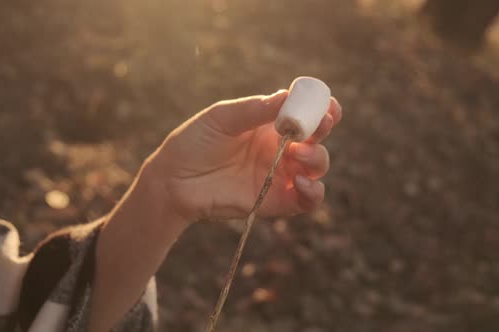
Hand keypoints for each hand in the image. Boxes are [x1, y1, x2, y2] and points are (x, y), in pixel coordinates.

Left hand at [143, 89, 341, 222]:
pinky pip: (306, 201)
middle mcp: (279, 148)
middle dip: (323, 129)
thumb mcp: (221, 118)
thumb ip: (254, 110)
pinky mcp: (275, 202)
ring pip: (316, 167)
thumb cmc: (193, 143)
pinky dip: (313, 193)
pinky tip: (299, 182)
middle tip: (316, 126)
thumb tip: (287, 96)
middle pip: (317, 138)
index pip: (305, 114)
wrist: (172, 181)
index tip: (326, 104)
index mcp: (269, 124)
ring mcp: (278, 175)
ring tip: (297, 154)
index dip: (321, 108)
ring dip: (317, 158)